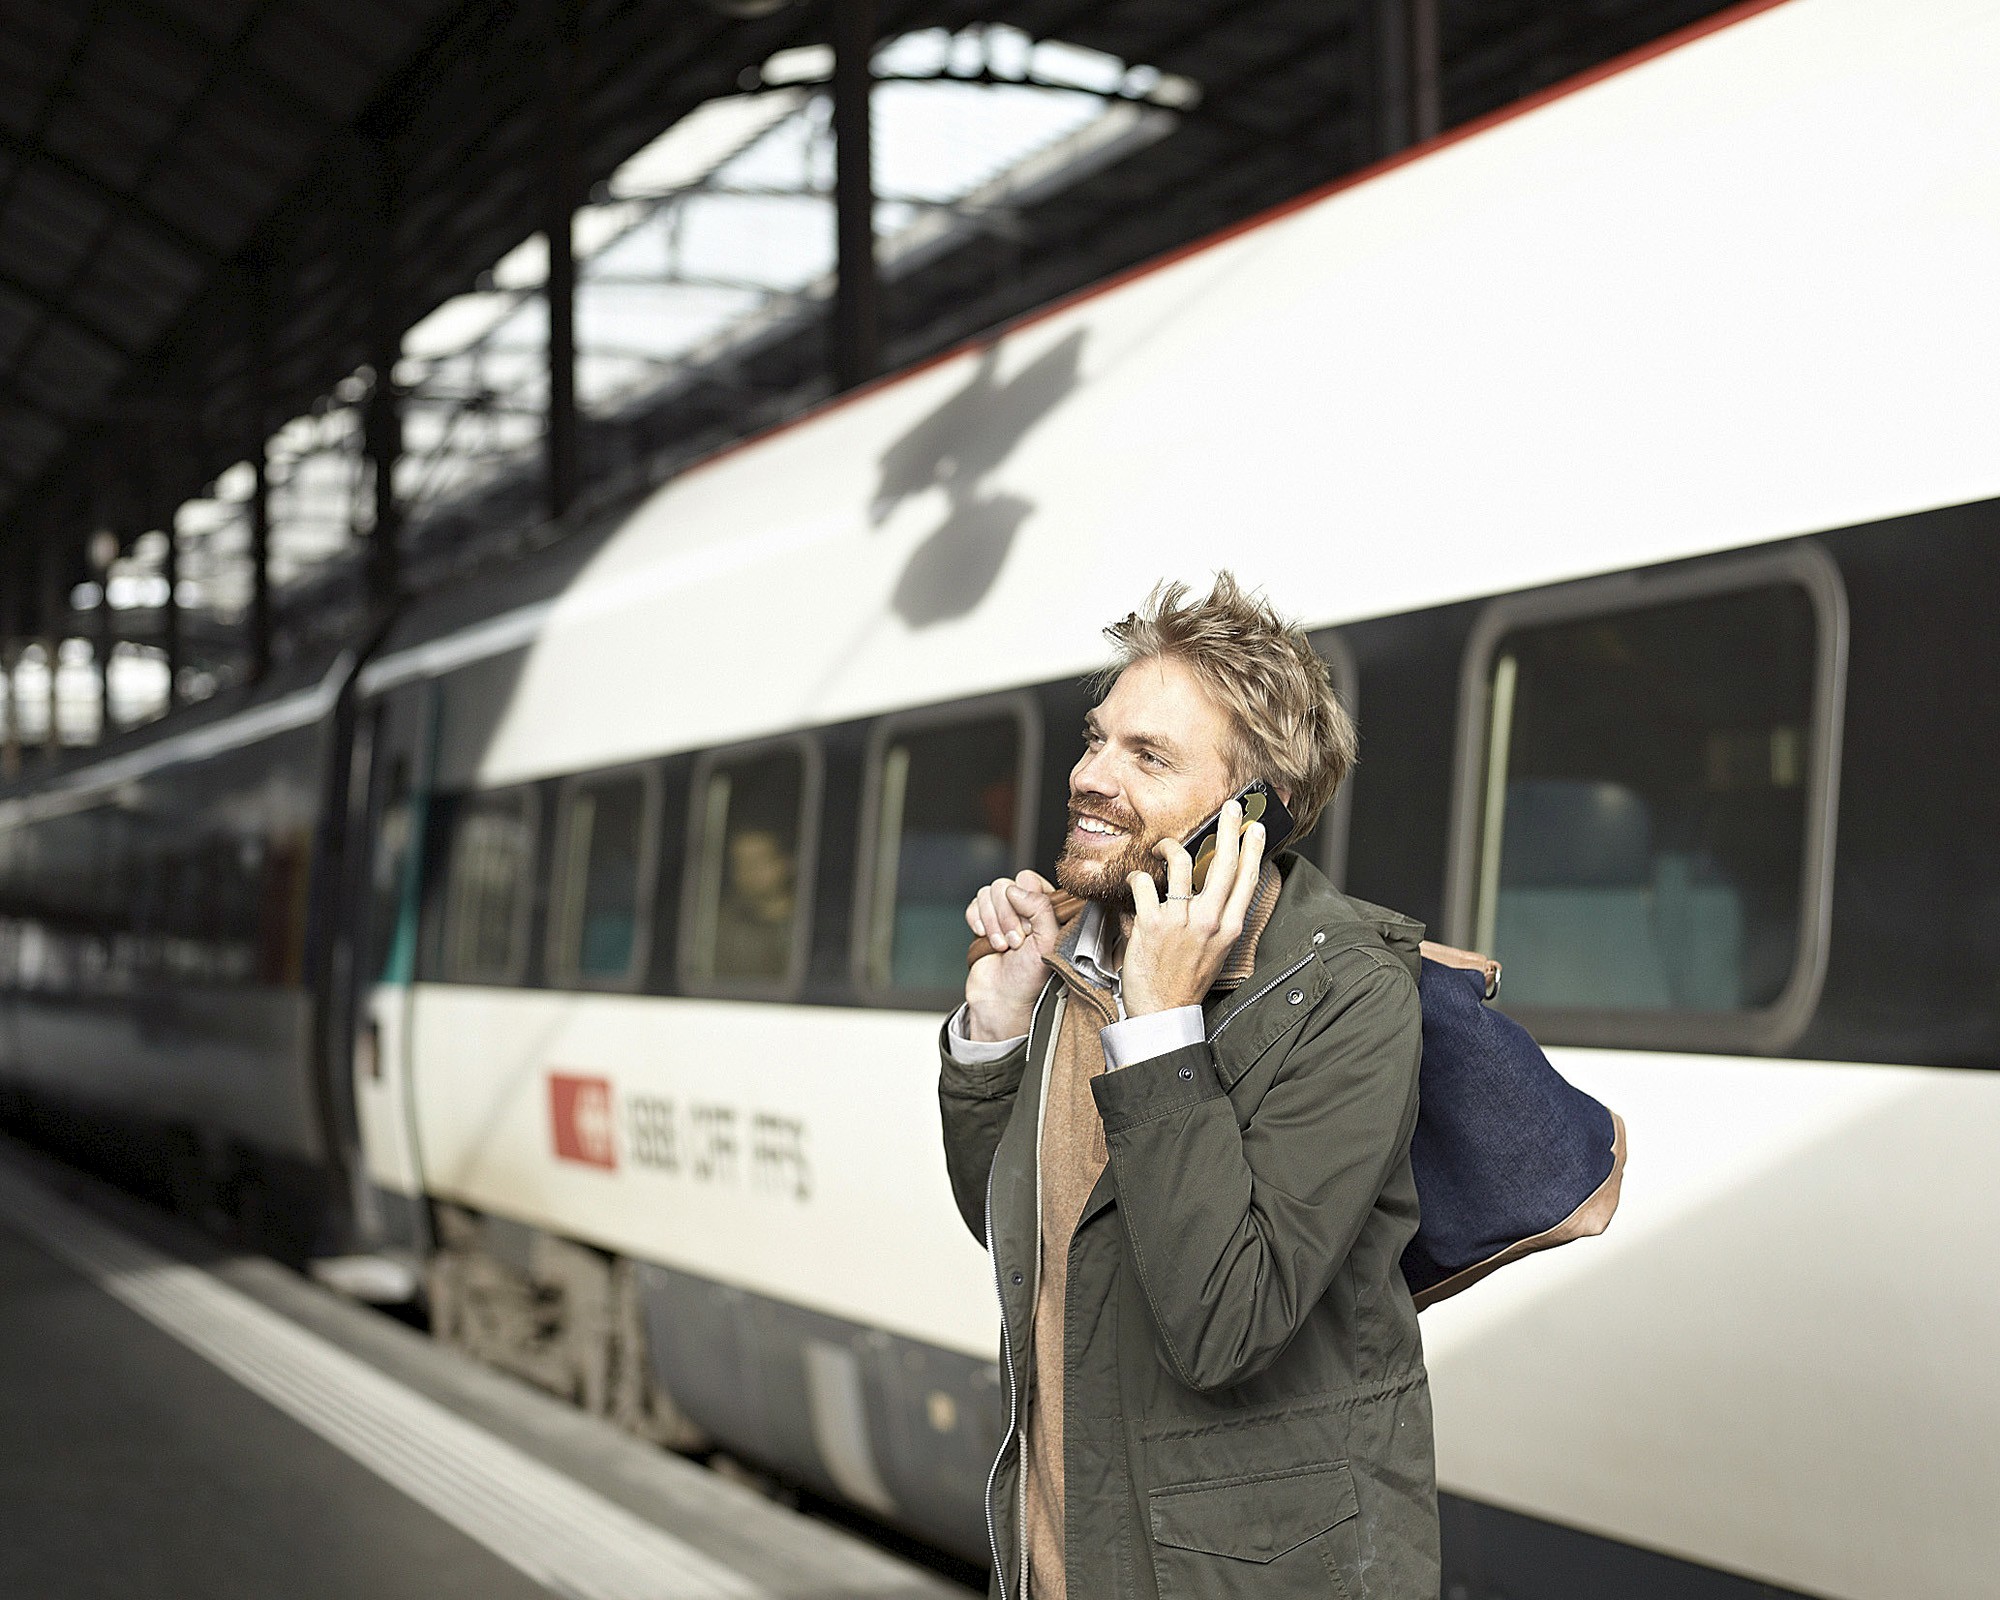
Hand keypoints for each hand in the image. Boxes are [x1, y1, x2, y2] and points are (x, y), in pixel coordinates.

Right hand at [963, 871, 1060, 1039]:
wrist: (1001, 1000)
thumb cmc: (1029, 978)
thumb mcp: (1046, 942)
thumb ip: (1040, 908)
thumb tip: (1016, 888)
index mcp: (1046, 910)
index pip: (1030, 881)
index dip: (1025, 902)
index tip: (1028, 929)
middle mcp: (1025, 908)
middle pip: (1006, 886)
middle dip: (1006, 917)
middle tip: (1014, 943)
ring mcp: (1003, 913)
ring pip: (988, 893)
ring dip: (992, 922)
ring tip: (1002, 946)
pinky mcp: (983, 920)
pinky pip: (974, 903)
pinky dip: (976, 920)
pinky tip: (984, 937)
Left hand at [1122, 800, 1266, 1017]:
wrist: (1163, 1012)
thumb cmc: (1186, 980)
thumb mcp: (1214, 950)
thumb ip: (1215, 919)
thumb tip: (1210, 888)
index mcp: (1228, 929)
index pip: (1246, 880)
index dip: (1253, 850)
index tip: (1256, 828)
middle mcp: (1208, 921)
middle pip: (1224, 864)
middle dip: (1228, 830)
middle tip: (1229, 808)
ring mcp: (1180, 921)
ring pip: (1182, 863)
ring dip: (1170, 847)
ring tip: (1163, 846)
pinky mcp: (1151, 923)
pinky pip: (1144, 882)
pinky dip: (1137, 877)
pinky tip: (1135, 880)